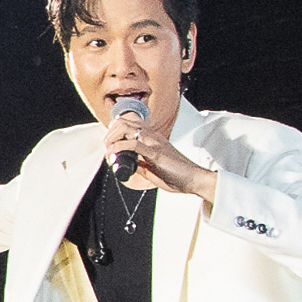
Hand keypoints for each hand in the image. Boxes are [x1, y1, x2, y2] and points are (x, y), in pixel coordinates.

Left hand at [99, 105, 217, 199]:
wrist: (194, 180)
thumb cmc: (176, 175)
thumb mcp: (152, 168)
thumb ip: (139, 164)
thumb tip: (126, 165)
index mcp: (152, 138)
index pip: (129, 123)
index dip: (113, 130)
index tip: (108, 146)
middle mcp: (152, 136)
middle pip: (123, 122)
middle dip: (109, 134)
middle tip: (107, 149)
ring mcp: (154, 143)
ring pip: (126, 128)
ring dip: (112, 139)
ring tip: (109, 152)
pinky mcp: (157, 153)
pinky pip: (134, 145)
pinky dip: (119, 148)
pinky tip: (114, 156)